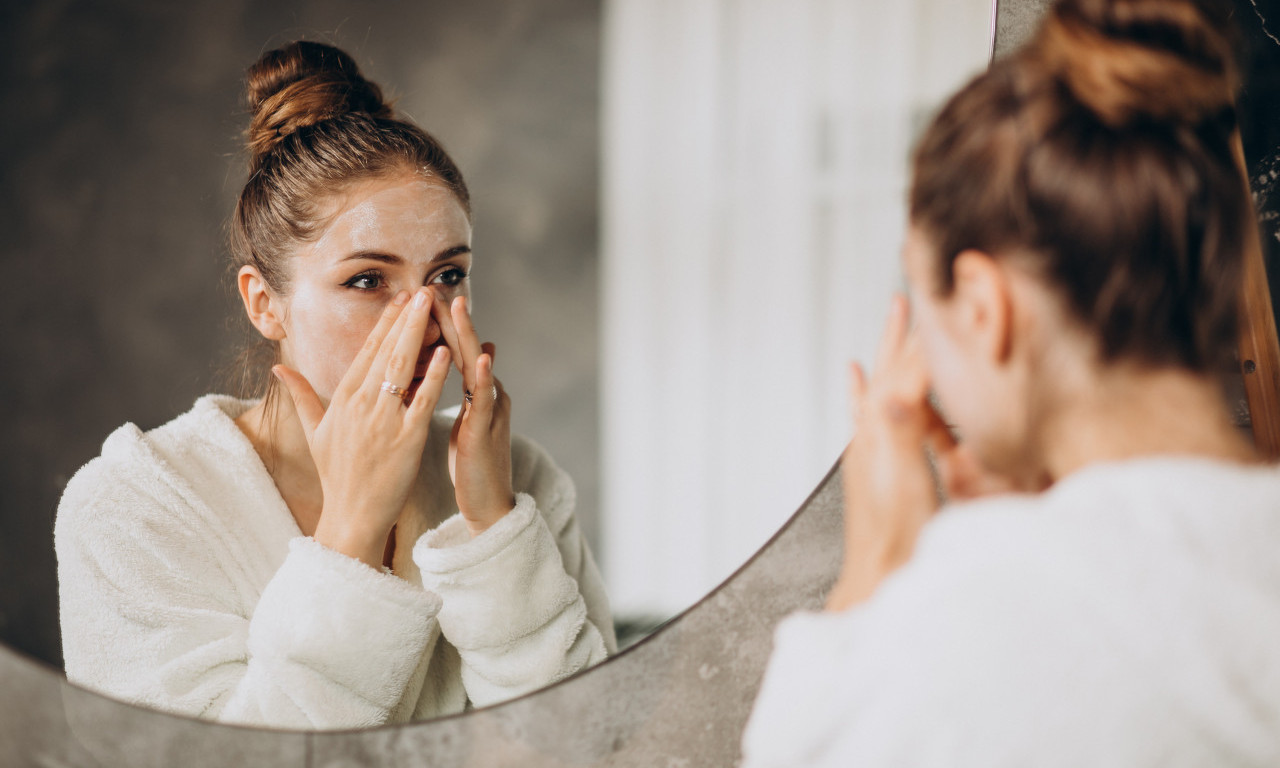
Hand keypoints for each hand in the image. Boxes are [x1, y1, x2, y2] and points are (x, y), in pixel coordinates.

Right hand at [274, 288, 451, 567]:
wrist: (352, 515)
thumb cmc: (338, 474)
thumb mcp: (315, 432)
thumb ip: (301, 395)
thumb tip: (279, 367)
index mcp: (342, 399)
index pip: (366, 351)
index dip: (385, 323)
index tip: (400, 298)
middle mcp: (361, 404)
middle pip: (386, 351)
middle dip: (406, 317)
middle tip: (423, 289)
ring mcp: (384, 421)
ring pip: (403, 368)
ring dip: (419, 333)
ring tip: (433, 307)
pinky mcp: (406, 439)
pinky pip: (422, 400)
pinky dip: (433, 375)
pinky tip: (446, 352)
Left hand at [434, 295, 514, 536]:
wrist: (490, 502)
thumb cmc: (473, 462)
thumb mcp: (465, 419)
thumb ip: (463, 389)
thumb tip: (467, 357)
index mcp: (471, 391)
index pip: (452, 350)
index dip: (437, 324)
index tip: (418, 298)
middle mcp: (485, 393)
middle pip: (465, 348)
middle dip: (451, 318)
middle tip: (435, 287)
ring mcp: (489, 410)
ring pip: (477, 366)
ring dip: (468, 335)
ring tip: (458, 306)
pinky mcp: (488, 432)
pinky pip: (485, 402)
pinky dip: (485, 378)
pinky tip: (482, 359)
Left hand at [826, 295, 939, 611]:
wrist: (876, 579)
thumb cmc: (895, 537)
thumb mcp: (905, 479)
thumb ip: (899, 431)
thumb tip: (888, 386)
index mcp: (881, 432)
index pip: (906, 371)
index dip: (926, 338)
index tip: (941, 301)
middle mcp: (871, 434)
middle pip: (891, 369)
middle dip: (904, 333)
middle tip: (910, 294)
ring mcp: (872, 449)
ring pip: (883, 385)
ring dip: (891, 351)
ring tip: (893, 318)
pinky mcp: (876, 466)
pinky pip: (869, 414)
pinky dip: (865, 390)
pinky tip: (857, 376)